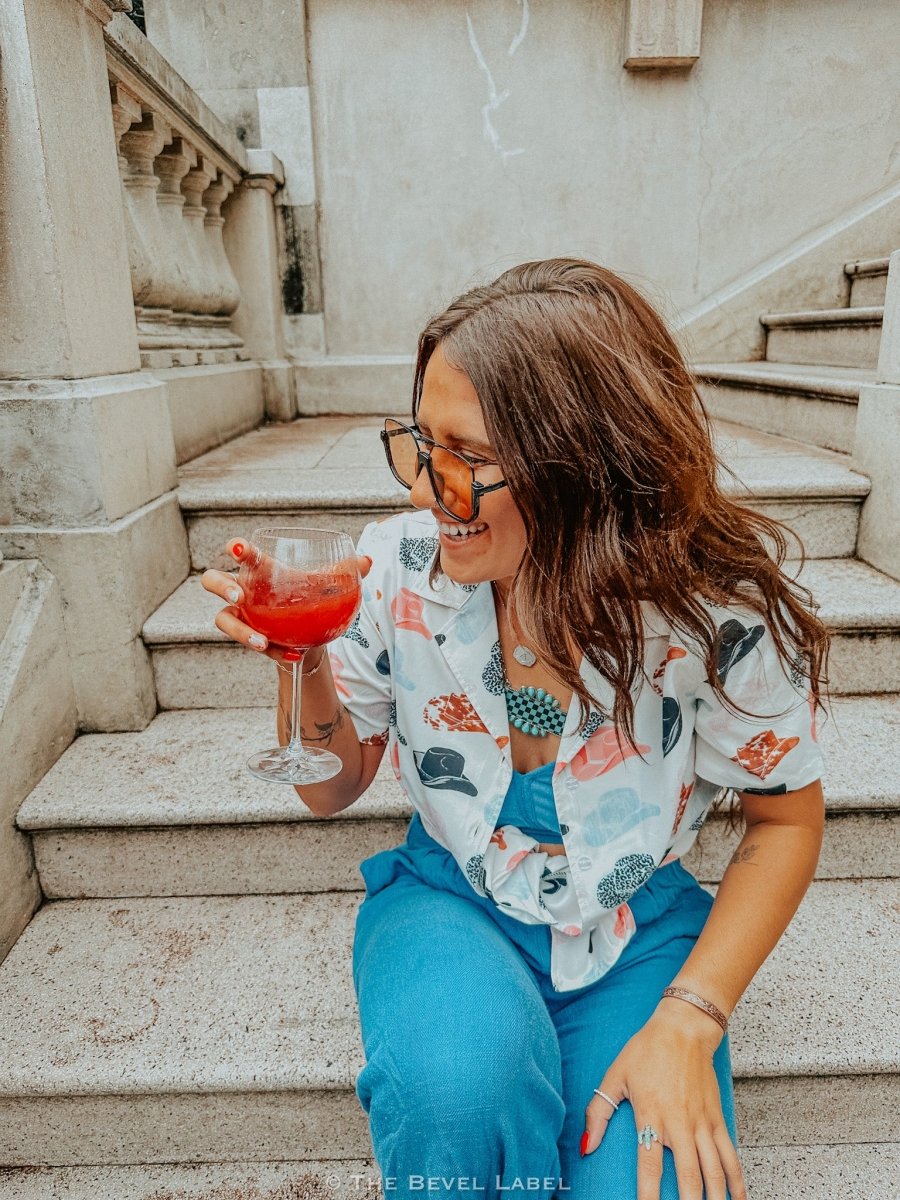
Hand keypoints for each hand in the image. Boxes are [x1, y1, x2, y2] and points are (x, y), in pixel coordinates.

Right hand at [199, 537, 372, 668]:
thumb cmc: (310, 598)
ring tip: (261, 642)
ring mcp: (242, 615)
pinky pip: (253, 644)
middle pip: (212, 580)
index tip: (238, 548)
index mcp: (260, 569)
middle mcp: (243, 590)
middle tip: (238, 596)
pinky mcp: (250, 637)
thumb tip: (367, 561)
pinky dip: (274, 651)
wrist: (311, 631)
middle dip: (221, 586)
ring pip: (223, 619)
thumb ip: (347, 572)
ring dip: (240, 631)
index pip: (241, 553)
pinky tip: (294, 654)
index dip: (235, 547)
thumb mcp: (328, 584)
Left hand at [580, 1007, 746, 1199]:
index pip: (649, 1164)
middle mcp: (680, 1123)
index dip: (649, 1194)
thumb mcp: (615, 1075)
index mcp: (652, 1114)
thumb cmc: (647, 1049)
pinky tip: (739, 1199)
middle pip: (689, 1176)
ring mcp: (702, 1122)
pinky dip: (737, 1180)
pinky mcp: (717, 1118)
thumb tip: (587, 1146)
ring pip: (714, 1170)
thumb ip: (599, 1113)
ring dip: (715, 1198)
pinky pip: (730, 1155)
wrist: (683, 1028)